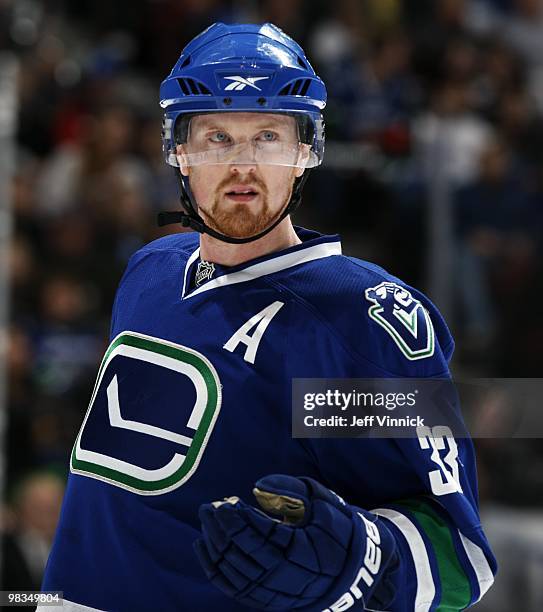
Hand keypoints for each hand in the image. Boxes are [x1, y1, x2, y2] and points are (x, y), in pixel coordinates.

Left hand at [194, 474, 397, 609]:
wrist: (354, 573)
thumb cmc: (338, 532)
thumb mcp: (324, 505)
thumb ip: (292, 490)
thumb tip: (259, 485)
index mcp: (299, 551)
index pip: (258, 534)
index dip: (238, 518)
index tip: (226, 502)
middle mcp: (283, 576)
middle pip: (240, 550)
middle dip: (220, 527)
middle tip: (208, 507)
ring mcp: (273, 592)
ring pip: (232, 569)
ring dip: (214, 543)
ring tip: (206, 520)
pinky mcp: (266, 600)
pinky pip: (231, 586)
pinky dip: (213, 567)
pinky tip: (202, 545)